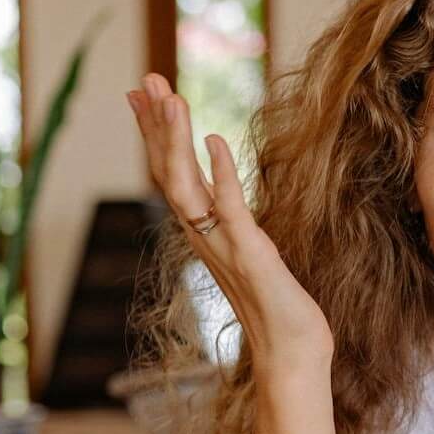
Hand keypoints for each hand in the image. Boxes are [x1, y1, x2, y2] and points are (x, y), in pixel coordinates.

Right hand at [127, 74, 334, 380]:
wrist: (291, 355)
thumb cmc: (279, 312)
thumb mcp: (253, 257)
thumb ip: (237, 228)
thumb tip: (227, 201)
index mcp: (206, 235)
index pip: (173, 175)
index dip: (157, 134)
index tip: (143, 96)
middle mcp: (205, 238)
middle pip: (168, 172)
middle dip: (156, 124)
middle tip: (144, 79)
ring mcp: (224, 246)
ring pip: (186, 185)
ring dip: (175, 139)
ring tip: (169, 96)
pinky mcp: (251, 254)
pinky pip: (229, 207)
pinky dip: (221, 171)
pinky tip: (214, 139)